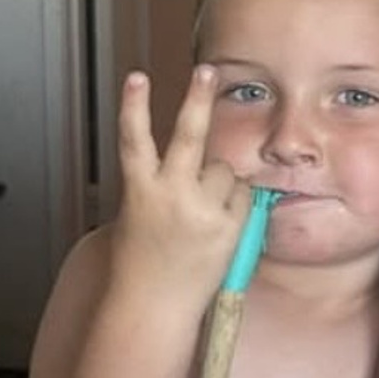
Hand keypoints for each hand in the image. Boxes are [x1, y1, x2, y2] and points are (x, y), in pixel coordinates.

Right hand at [109, 68, 251, 311]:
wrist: (154, 306)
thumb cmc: (143, 262)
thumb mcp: (137, 215)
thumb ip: (158, 185)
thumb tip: (193, 166)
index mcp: (139, 189)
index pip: (134, 138)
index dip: (134, 106)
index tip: (136, 76)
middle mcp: (170, 194)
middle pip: (188, 136)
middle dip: (197, 100)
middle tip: (206, 71)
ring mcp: (201, 210)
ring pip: (225, 170)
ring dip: (222, 182)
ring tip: (205, 211)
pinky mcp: (228, 227)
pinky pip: (244, 196)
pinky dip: (238, 202)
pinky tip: (223, 222)